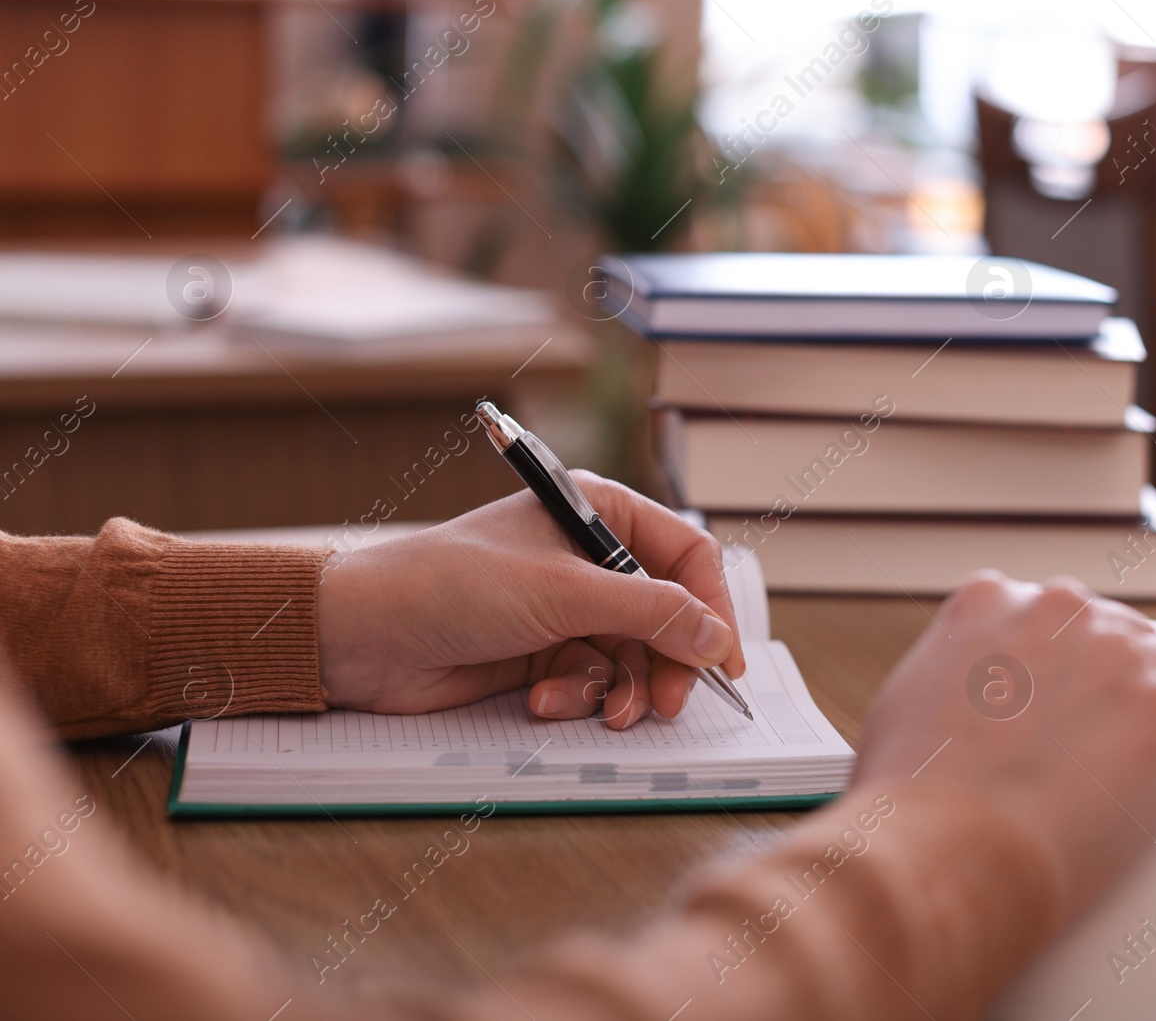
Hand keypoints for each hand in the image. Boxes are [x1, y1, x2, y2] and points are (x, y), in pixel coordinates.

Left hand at [315, 473, 744, 728]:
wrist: (363, 635)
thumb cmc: (452, 585)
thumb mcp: (562, 594)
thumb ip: (649, 614)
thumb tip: (716, 637)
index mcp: (598, 513)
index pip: (686, 556)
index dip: (712, 607)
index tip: (723, 659)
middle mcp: (588, 557)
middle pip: (667, 614)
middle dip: (667, 662)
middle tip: (667, 703)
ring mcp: (565, 607)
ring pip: (633, 655)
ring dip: (620, 689)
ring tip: (604, 712)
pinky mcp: (542, 652)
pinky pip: (593, 679)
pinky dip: (578, 697)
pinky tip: (544, 701)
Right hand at [853, 572, 1155, 921]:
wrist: (947, 849)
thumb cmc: (910, 798)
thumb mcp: (900, 711)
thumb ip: (942, 682)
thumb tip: (950, 707)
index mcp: (987, 604)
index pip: (1036, 612)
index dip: (1048, 661)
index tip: (1051, 693)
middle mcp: (1058, 610)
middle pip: (1108, 633)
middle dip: (1105, 682)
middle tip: (1089, 745)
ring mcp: (1122, 653)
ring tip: (1155, 750)